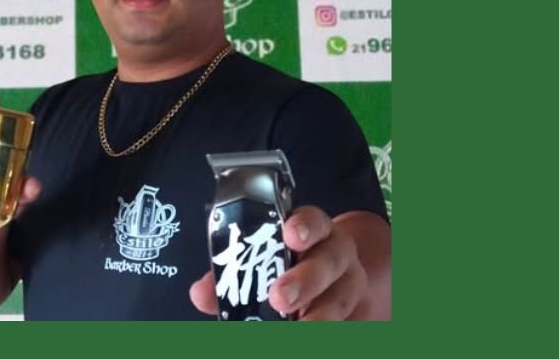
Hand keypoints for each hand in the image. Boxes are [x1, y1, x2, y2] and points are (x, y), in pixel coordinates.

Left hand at [189, 206, 371, 319]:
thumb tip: (201, 293)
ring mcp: (351, 286)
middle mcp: (337, 256)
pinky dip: (330, 332)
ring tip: (297, 330)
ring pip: (340, 299)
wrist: (338, 280)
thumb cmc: (292, 265)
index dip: (304, 226)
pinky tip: (311, 337)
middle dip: (304, 280)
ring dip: (318, 317)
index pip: (314, 221)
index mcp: (315, 232)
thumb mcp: (265, 260)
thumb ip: (232, 273)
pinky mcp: (358, 314)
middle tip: (279, 297)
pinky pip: (350, 324)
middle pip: (329, 262)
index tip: (290, 235)